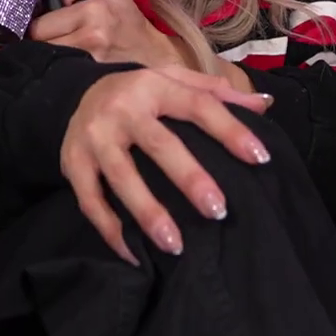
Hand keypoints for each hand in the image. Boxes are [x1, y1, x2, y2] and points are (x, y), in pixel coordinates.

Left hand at [31, 0, 188, 69]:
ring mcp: (88, 62)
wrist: (160, 60)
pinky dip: (58, 74)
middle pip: (39, 45)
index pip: (39, 25)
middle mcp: (89, 37)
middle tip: (51, 42)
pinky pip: (58, 78)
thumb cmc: (135, 28)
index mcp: (93, 12)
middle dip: (41, 43)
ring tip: (59, 57)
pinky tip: (67, 70)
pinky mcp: (90, 82)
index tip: (46, 29)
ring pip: (46, 62)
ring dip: (48, 60)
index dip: (40, 27)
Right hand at [60, 66, 274, 263]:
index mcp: (154, 86)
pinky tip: (135, 254)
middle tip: (218, 210)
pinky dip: (111, 231)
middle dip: (189, 178)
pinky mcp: (72, 164)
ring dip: (148, 213)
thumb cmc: (140, 94)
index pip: (198, 105)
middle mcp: (122, 110)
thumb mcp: (174, 80)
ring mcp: (94, 138)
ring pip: (121, 178)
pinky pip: (91, 203)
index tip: (260, 158)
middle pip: (159, 144)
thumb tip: (263, 105)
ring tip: (175, 245)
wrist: (73, 94)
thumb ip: (215, 92)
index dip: (230, 130)